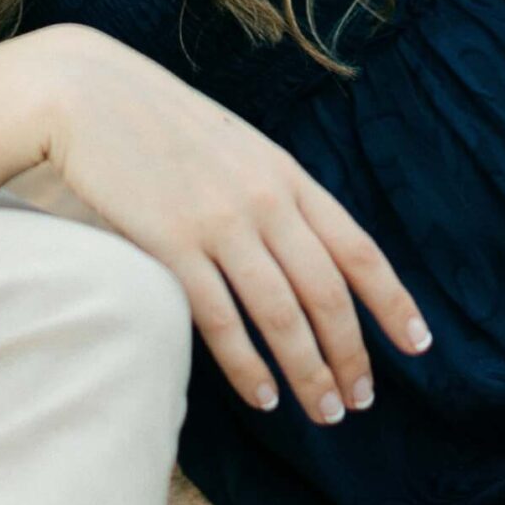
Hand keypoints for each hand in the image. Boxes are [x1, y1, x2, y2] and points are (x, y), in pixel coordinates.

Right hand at [31, 25, 431, 423]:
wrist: (86, 92)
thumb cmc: (158, 121)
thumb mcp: (235, 144)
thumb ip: (272, 189)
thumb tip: (306, 249)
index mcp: (286, 174)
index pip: (358, 249)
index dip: (393, 303)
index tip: (419, 346)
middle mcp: (264, 199)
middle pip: (327, 294)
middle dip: (351, 355)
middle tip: (359, 401)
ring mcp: (218, 222)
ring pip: (283, 315)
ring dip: (309, 372)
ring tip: (324, 412)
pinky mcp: (171, 244)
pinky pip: (221, 319)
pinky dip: (248, 366)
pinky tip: (262, 397)